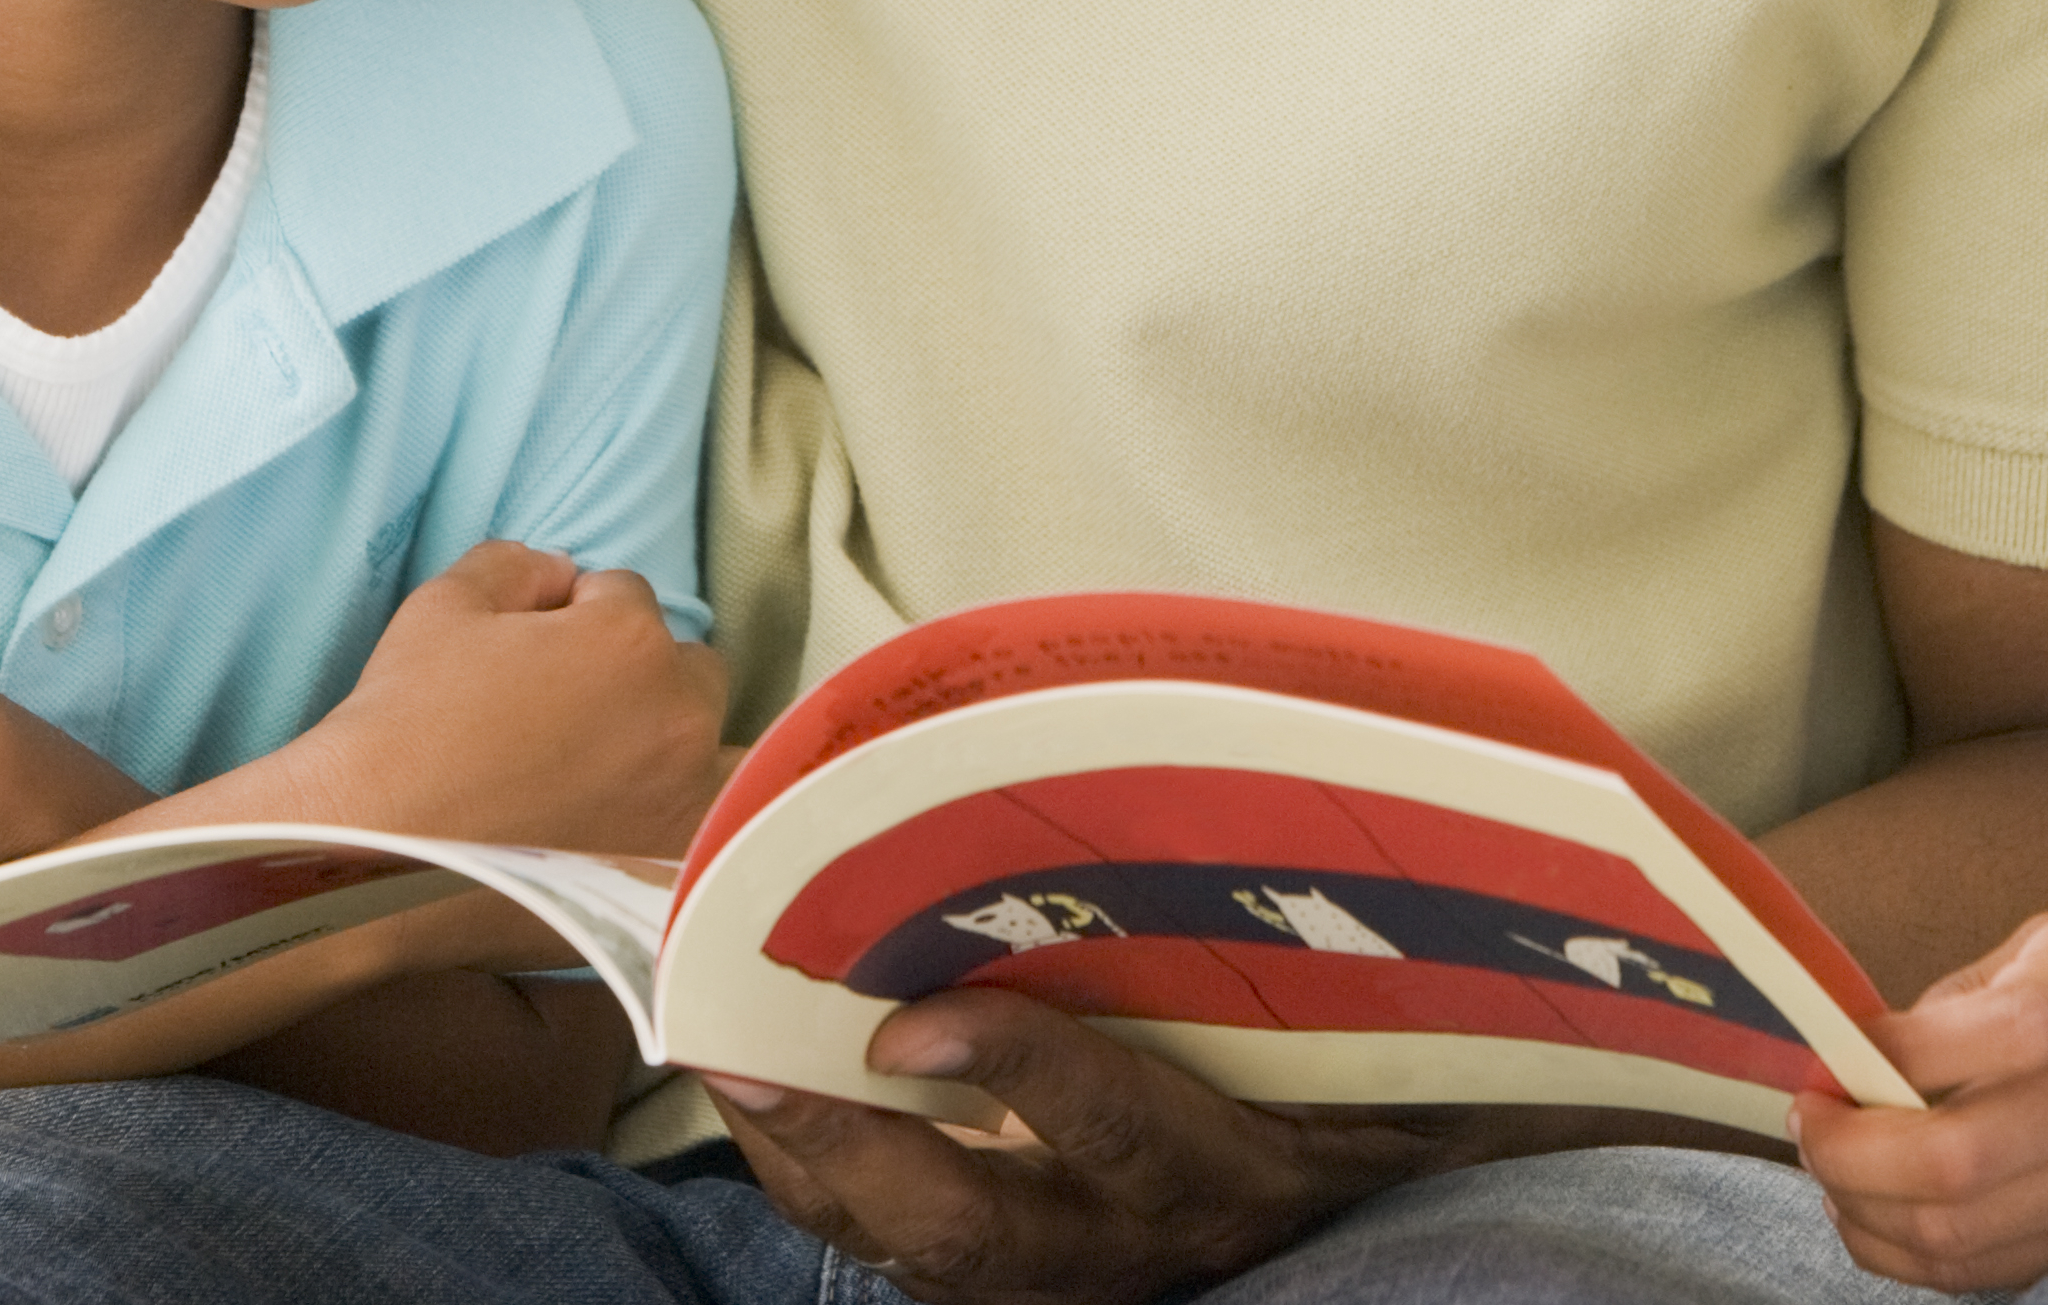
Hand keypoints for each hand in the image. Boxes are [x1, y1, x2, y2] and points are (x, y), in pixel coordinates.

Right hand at [275, 540, 725, 853]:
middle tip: (571, 712)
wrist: (374, 854)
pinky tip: (639, 828)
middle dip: (640, 675)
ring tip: (615, 773)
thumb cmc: (402, 726)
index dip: (576, 615)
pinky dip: (687, 822)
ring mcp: (685, 800)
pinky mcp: (672, 868)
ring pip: (714, 749)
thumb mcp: (442, 608)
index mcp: (628, 639)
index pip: (624, 596)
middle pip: (685, 668)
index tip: (536, 653)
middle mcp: (677, 715)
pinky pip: (712, 834)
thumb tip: (560, 573)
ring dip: (678, 747)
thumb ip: (514, 564)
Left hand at [710, 991, 1538, 1304]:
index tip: (910, 1023)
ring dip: (803, 1160)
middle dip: (850, 1149)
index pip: (1116, 1123)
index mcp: (1220, 1162)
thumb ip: (1219, 945)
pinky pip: (885, 1245)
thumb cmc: (1317, 1076)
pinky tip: (759, 1090)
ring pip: (906, 1247)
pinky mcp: (1000, 1290)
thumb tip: (1169, 792)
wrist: (1328, 1204)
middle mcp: (1129, 1239)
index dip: (1015, 1069)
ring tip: (720, 1061)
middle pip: (973, 1229)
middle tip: (747, 1065)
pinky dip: (814, 1171)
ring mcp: (1057, 1280)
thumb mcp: (1293, 1020)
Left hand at [1792, 895, 2047, 1289]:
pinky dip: (1921, 1254)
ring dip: (1867, 1215)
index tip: (1837, 1042)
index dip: (1890, 1049)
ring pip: (1967, 1240)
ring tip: (1836, 1167)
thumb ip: (1986, 986)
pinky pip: (2003, 1271)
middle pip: (1961, 1164)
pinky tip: (1888, 1210)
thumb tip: (1870, 1049)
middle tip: (1806, 1119)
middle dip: (1847, 1154)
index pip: (2000, 1031)